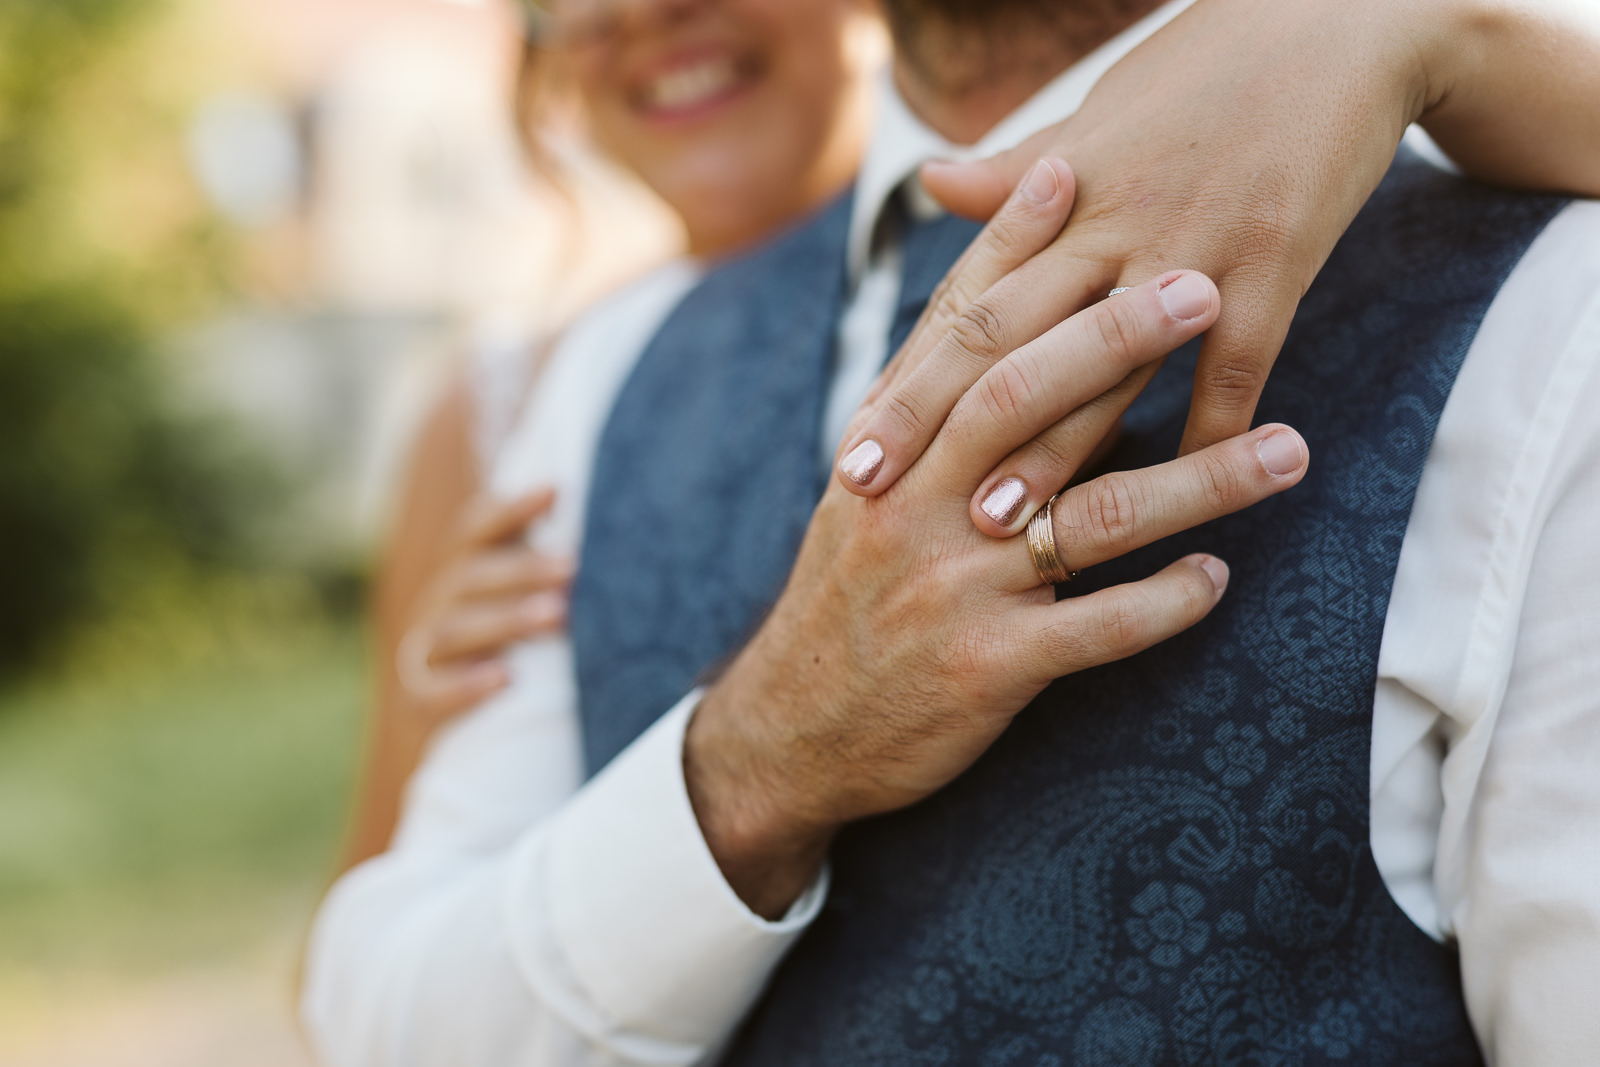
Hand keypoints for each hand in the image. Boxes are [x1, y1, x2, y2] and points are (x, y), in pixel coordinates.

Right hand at [396, 488, 572, 723]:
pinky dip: (466, 685)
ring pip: (455, 629)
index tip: (554, 489)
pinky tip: (505, 678)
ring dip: (507, 620)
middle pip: (472, 576)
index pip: (477, 530)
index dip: (511, 509)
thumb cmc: (506, 647)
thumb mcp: (523, 601)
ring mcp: (426, 652)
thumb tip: (610, 516)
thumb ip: (551, 566)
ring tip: (555, 616)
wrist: (455, 728)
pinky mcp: (419, 701)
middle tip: (572, 568)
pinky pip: (432, 691)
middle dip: (523, 569)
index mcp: (466, 572)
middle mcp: (441, 604)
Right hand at [683, 171, 1310, 918]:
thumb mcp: (860, 498)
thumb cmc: (845, 602)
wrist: (791, 732)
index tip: (1070, 172)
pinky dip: (1159, 605)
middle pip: (1019, 400)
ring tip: (1289, 448)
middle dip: (1114, 338)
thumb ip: (916, 417)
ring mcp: (952, 588)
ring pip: (1085, 516)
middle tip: (1203, 288)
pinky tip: (1219, 579)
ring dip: (1197, 480)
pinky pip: (1091, 633)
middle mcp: (913, 506)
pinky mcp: (985, 669)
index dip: (1006, 248)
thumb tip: (974, 333)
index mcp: (886, 453)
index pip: (950, 331)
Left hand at [838, 0, 1470, 510]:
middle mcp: (1107, 222)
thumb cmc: (1209, 63)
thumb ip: (1017, 170)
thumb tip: (930, 182)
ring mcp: (1187, 246)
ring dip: (1049, 449)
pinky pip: (1234, 363)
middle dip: (935, 421)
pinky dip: (1211, 430)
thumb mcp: (1098, 111)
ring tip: (996, 524)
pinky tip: (1182, 491)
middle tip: (878, 494)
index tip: (856, 442)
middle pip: (1004, 339)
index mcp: (1058, 191)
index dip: (906, 374)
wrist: (1340, 17)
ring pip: (1102, 365)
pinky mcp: (1271, 261)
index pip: (964, 300)